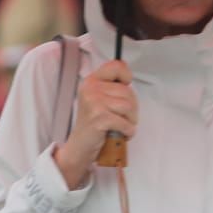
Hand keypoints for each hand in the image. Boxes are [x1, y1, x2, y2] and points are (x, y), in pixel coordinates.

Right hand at [53, 60, 135, 189]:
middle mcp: (91, 88)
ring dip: (130, 121)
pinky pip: (125, 122)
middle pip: (127, 91)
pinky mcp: (99, 118)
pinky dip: (128, 131)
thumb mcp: (98, 99)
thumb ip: (110, 85)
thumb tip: (127, 72)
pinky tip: (121, 134)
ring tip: (120, 126)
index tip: (125, 86)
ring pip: (129, 106)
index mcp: (91, 81)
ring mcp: (94, 103)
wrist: (80, 146)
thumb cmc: (94, 124)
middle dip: (132, 108)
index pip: (116, 66)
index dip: (126, 76)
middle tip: (122, 118)